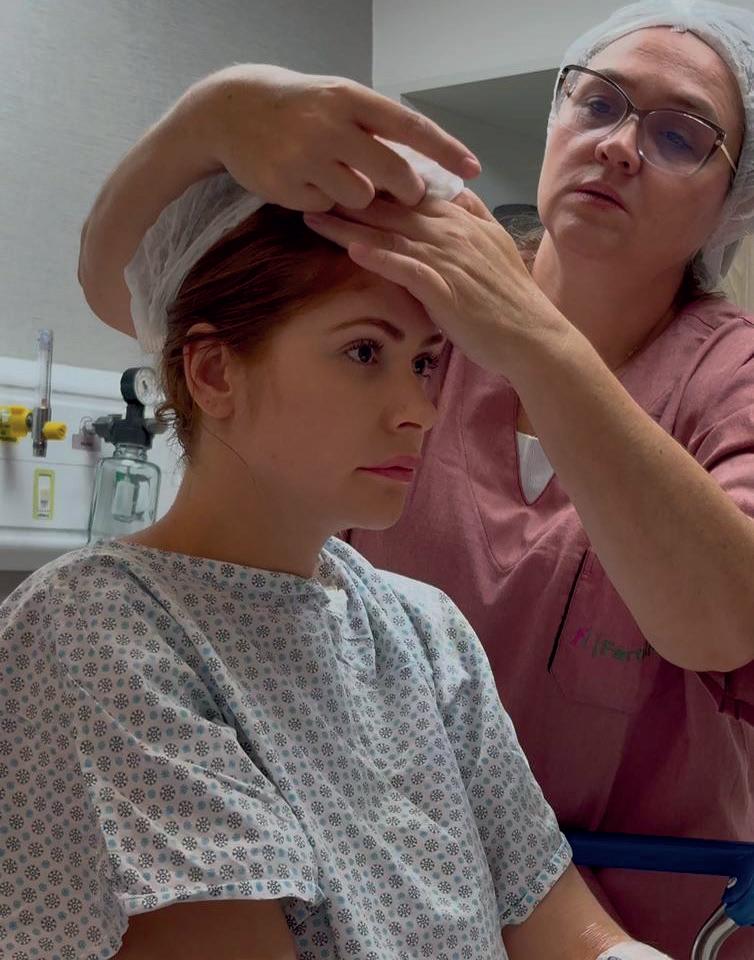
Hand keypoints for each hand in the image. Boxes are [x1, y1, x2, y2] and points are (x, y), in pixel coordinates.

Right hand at [197, 64, 480, 211]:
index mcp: (351, 99)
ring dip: (359, 196)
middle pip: (391, 172)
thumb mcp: (339, 102)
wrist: (233, 111)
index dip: (444, 150)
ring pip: (359, 196)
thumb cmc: (300, 108)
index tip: (473, 168)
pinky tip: (307, 183)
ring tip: (338, 177)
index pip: (410, 127)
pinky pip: (325, 208)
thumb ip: (376, 129)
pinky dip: (324, 202)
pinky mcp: (285, 185)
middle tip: (410, 194)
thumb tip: (424, 165)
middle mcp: (331, 126)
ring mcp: (306, 156)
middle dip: (407, 190)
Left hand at [302, 189, 567, 375]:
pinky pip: (406, 268)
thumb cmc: (510, 299)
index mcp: (463, 221)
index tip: (341, 179)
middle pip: (393, 210)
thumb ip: (476, 216)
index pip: (411, 194)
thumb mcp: (496, 245)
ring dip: (350, 225)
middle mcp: (453, 233)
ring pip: (392, 235)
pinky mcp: (445, 289)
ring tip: (314, 216)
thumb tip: (458, 193)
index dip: (375, 186)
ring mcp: (449, 260)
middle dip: (350, 200)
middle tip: (311, 189)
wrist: (533, 336)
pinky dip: (380, 257)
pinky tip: (352, 250)